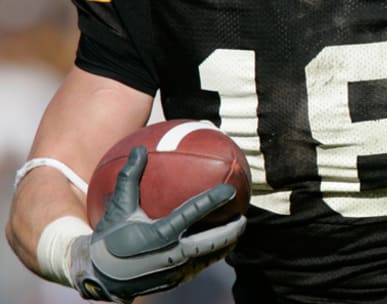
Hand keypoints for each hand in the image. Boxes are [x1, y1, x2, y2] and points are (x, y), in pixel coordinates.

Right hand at [70, 146, 246, 301]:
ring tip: (237, 231)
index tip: (230, 190)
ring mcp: (173, 270)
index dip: (212, 201)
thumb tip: (140, 149)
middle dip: (230, 231)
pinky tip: (220, 247)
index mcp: (157, 234)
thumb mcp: (118, 207)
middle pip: (209, 243)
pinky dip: (212, 256)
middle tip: (243, 217)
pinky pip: (199, 267)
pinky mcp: (175, 281)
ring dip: (225, 245)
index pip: (191, 214)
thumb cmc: (110, 237)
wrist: (100, 275)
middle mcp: (169, 254)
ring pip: (208, 258)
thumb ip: (129, 178)